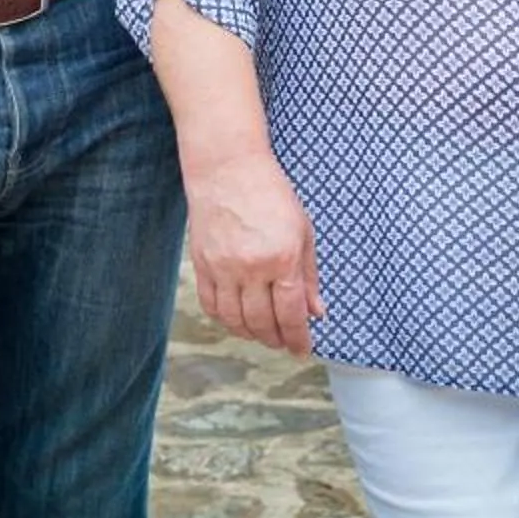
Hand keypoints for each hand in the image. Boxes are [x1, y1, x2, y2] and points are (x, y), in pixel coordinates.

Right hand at [182, 150, 325, 356]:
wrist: (228, 167)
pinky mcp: (202, 264)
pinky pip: (211, 306)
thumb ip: (309, 275)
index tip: (302, 350)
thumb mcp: (302, 230)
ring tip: (262, 333)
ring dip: (251, 334)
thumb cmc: (270, 193)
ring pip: (235, 320)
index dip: (298, 339)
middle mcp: (251, 267)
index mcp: (282, 258)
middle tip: (284, 343)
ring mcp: (223, 268)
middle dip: (276, 340)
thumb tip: (316, 313)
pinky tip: (237, 319)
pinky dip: (225, 320)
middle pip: (262, 323)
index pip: (290, 314)